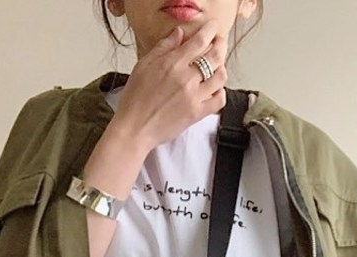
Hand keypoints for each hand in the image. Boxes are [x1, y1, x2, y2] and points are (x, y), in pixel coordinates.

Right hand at [111, 19, 227, 150]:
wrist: (134, 128)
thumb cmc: (135, 99)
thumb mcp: (144, 65)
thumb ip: (163, 47)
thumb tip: (179, 33)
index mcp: (172, 63)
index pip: (199, 41)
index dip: (210, 31)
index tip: (213, 28)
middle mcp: (186, 78)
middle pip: (215, 56)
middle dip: (221, 45)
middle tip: (221, 43)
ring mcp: (193, 96)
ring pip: (220, 77)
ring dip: (221, 69)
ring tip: (218, 68)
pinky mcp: (197, 113)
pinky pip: (219, 100)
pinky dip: (221, 93)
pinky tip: (215, 90)